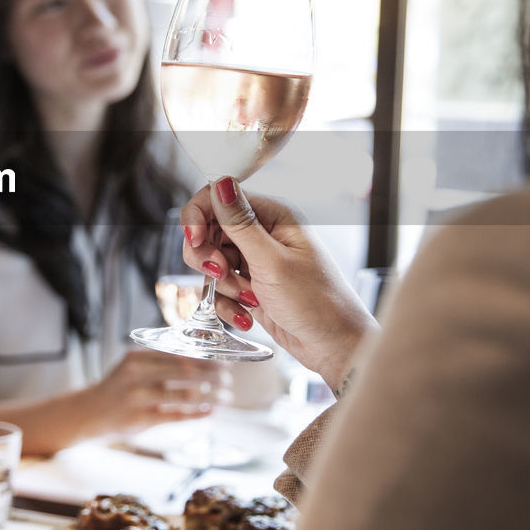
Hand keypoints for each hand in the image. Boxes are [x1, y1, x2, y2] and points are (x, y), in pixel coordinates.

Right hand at [89, 348, 229, 433]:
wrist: (90, 411)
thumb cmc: (120, 386)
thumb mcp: (134, 365)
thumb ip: (161, 360)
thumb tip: (202, 358)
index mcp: (138, 357)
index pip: (180, 353)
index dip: (206, 357)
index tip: (224, 361)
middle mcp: (137, 374)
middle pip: (185, 372)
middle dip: (213, 375)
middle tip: (229, 380)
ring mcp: (138, 397)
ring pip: (184, 395)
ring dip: (210, 396)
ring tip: (226, 398)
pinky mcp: (140, 419)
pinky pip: (175, 415)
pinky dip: (196, 413)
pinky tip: (210, 412)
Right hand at [182, 178, 375, 393]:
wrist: (335, 347)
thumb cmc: (317, 302)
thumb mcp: (272, 262)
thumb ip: (240, 223)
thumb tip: (220, 182)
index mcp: (273, 215)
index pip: (218, 198)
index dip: (198, 217)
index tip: (194, 241)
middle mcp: (263, 233)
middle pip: (208, 231)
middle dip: (208, 257)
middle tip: (223, 274)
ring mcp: (256, 260)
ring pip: (211, 262)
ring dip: (222, 285)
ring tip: (248, 299)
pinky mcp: (251, 285)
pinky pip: (221, 288)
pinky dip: (226, 303)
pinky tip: (246, 315)